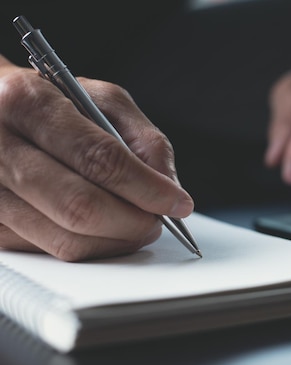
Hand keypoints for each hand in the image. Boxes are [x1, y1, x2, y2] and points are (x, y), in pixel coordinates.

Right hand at [0, 62, 193, 260]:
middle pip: (80, 206)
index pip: (98, 158)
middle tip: (157, 221)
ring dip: (116, 241)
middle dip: (133, 221)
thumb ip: (143, 137)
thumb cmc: (50, 102)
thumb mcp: (99, 99)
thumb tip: (169, 185)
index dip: (146, 187)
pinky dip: (88, 246)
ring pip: (65, 239)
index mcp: (26, 102)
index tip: (177, 203)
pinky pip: (49, 252)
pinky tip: (100, 229)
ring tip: (135, 225)